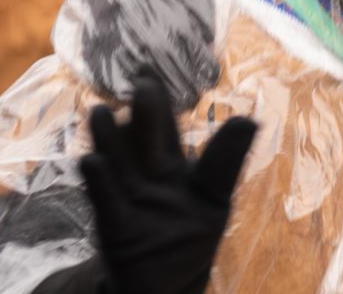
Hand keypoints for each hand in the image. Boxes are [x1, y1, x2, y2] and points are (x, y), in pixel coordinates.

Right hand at [80, 67, 255, 293]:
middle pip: (147, 141)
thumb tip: (250, 118)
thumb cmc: (189, 235)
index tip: (149, 69)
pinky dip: (101, 183)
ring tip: (103, 111)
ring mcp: (131, 201)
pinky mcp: (117, 230)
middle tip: (143, 81)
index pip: (168, 129)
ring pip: (121, 165)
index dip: (162, 102)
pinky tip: (92, 160)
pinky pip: (108, 204)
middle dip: (146, 114)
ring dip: (111, 140)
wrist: (162, 283)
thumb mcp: (213, 196)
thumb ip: (226, 161)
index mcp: (175, 166)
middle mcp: (150, 177)